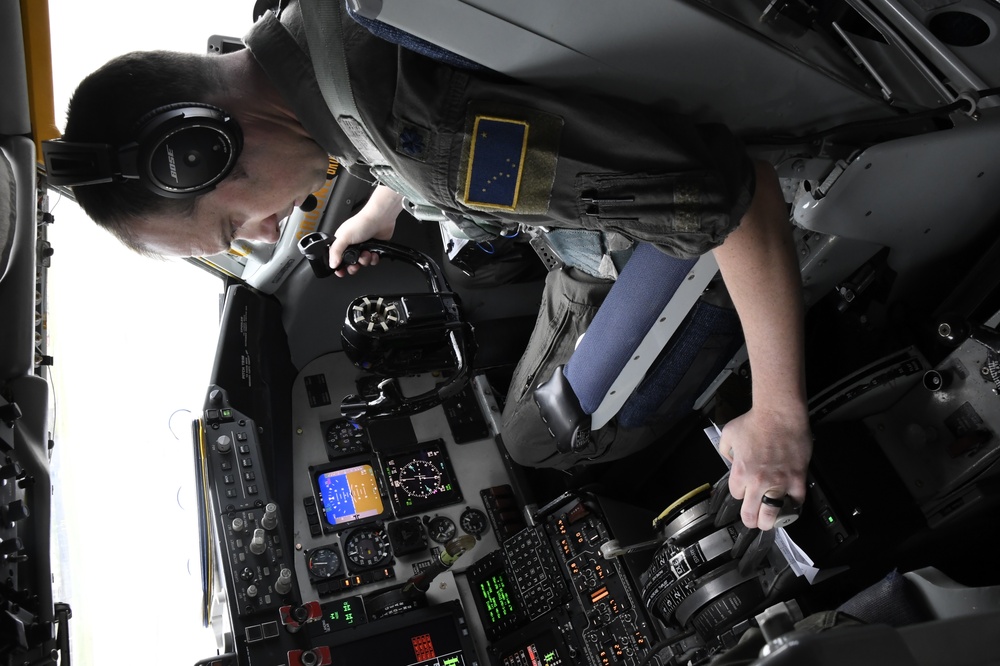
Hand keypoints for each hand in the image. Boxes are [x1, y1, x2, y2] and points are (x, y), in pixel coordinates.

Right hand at [328, 185, 402, 275]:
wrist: (380, 219)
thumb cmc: (362, 222)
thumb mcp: (344, 237)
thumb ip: (336, 251)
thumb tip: (332, 264)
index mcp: (342, 242)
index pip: (337, 258)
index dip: (339, 267)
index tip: (341, 272)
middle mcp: (352, 245)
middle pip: (350, 263)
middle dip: (353, 266)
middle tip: (355, 264)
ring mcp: (363, 247)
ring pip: (362, 263)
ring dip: (365, 261)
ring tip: (366, 253)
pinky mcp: (374, 249)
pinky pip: (372, 260)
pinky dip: (373, 259)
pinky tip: (373, 253)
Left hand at [720, 405, 811, 529]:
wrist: (779, 414)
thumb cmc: (755, 421)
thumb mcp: (728, 434)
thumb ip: (726, 451)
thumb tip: (731, 461)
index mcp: (740, 473)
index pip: (736, 496)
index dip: (741, 494)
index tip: (745, 491)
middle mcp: (758, 482)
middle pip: (751, 514)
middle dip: (751, 519)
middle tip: (754, 520)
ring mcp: (779, 482)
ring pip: (773, 515)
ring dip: (770, 521)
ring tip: (770, 522)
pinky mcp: (797, 479)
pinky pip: (797, 502)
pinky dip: (793, 506)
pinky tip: (791, 506)